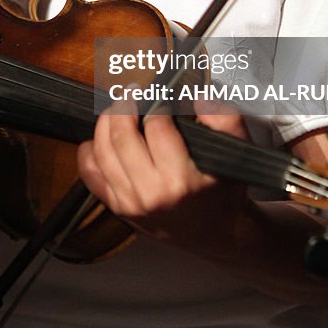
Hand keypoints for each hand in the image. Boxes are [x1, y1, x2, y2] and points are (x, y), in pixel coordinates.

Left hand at [77, 105, 248, 249]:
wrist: (215, 234)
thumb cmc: (222, 193)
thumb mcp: (238, 155)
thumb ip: (225, 120)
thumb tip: (199, 99)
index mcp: (181, 180)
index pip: (157, 127)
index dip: (155, 103)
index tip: (158, 95)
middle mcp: (151, 193)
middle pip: (122, 136)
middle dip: (123, 106)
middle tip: (131, 93)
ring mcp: (130, 202)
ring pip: (102, 151)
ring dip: (105, 123)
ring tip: (117, 109)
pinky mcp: (118, 208)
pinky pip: (90, 174)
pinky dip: (89, 151)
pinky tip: (98, 139)